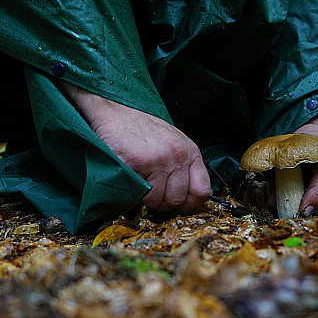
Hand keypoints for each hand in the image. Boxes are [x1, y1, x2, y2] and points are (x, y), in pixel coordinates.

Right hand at [58, 83, 210, 212]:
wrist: (116, 111)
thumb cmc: (143, 129)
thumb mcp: (174, 142)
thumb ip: (183, 166)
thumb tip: (187, 198)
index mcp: (190, 151)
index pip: (201, 190)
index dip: (189, 204)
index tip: (179, 206)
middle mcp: (177, 155)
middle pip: (176, 200)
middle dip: (163, 204)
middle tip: (152, 198)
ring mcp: (157, 160)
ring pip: (157, 201)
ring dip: (146, 200)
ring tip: (140, 186)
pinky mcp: (137, 163)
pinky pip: (138, 194)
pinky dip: (132, 194)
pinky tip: (130, 179)